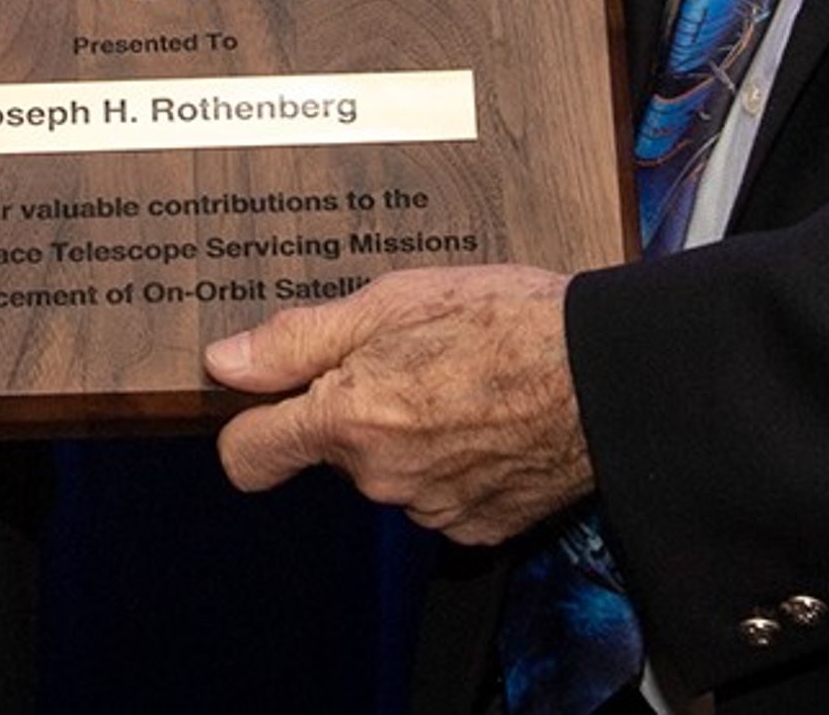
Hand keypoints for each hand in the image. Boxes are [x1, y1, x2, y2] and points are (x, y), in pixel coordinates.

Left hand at [204, 265, 588, 545]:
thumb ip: (296, 340)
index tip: (262, 403)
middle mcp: (381, 479)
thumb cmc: (505, 322)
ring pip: (389, 470)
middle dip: (354, 407)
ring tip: (459, 379)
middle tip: (407, 354)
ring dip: (407, 433)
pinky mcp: (479, 528)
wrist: (604, 374)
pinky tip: (486, 419)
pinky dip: (453, 462)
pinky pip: (439, 494)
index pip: (249, 455)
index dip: (249, 424)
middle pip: (332, 449)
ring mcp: (431, 510)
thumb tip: (224, 363)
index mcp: (348, 421)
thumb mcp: (388, 301)